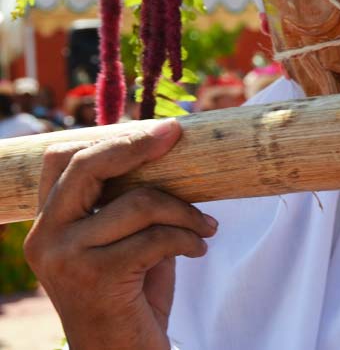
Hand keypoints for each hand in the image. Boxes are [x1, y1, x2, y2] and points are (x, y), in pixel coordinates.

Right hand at [24, 120, 217, 349]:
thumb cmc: (130, 297)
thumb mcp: (123, 243)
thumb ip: (128, 204)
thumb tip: (164, 150)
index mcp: (46, 225)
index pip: (63, 161)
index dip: (110, 138)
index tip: (158, 130)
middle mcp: (46, 238)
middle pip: (89, 166)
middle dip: (138, 145)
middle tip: (176, 135)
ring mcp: (66, 258)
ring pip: (140, 202)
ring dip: (186, 211)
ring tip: (205, 226)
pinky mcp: (96, 278)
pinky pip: (157, 237)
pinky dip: (189, 239)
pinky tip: (199, 249)